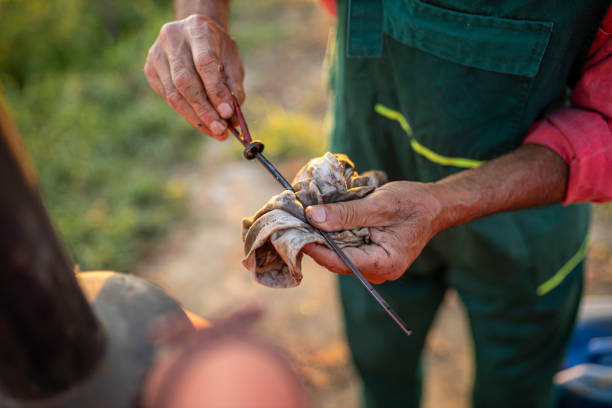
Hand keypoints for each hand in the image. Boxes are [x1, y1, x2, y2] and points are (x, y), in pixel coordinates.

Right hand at [144, 14, 244, 139]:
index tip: (228, 113)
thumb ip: (234, 86)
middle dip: (204, 110)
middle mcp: (172, 38)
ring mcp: (156, 54)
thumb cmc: (217, 48)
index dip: (216, 90)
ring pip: (174, 94)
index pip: (205, 63)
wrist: (193, 32)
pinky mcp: (150, 70)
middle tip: (220, 130)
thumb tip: (232, 118)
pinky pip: (168, 97)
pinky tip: (202, 122)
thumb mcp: (232, 60)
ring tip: (215, 132)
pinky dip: (187, 113)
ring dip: (195, 118)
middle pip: (185, 82)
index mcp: (197, 29)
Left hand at [302, 181, 444, 283]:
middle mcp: (378, 271)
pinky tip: (321, 220)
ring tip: (303, 219)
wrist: (435, 205)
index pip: (343, 262)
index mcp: (385, 264)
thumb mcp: (379, 205)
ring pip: (339, 254)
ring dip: (323, 237)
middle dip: (316, 242)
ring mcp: (373, 265)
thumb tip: (313, 217)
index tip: (296, 235)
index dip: (317, 249)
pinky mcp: (370, 255)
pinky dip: (333, 234)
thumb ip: (346, 214)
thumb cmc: (413, 204)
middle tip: (294, 223)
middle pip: (337, 260)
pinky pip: (346, 247)